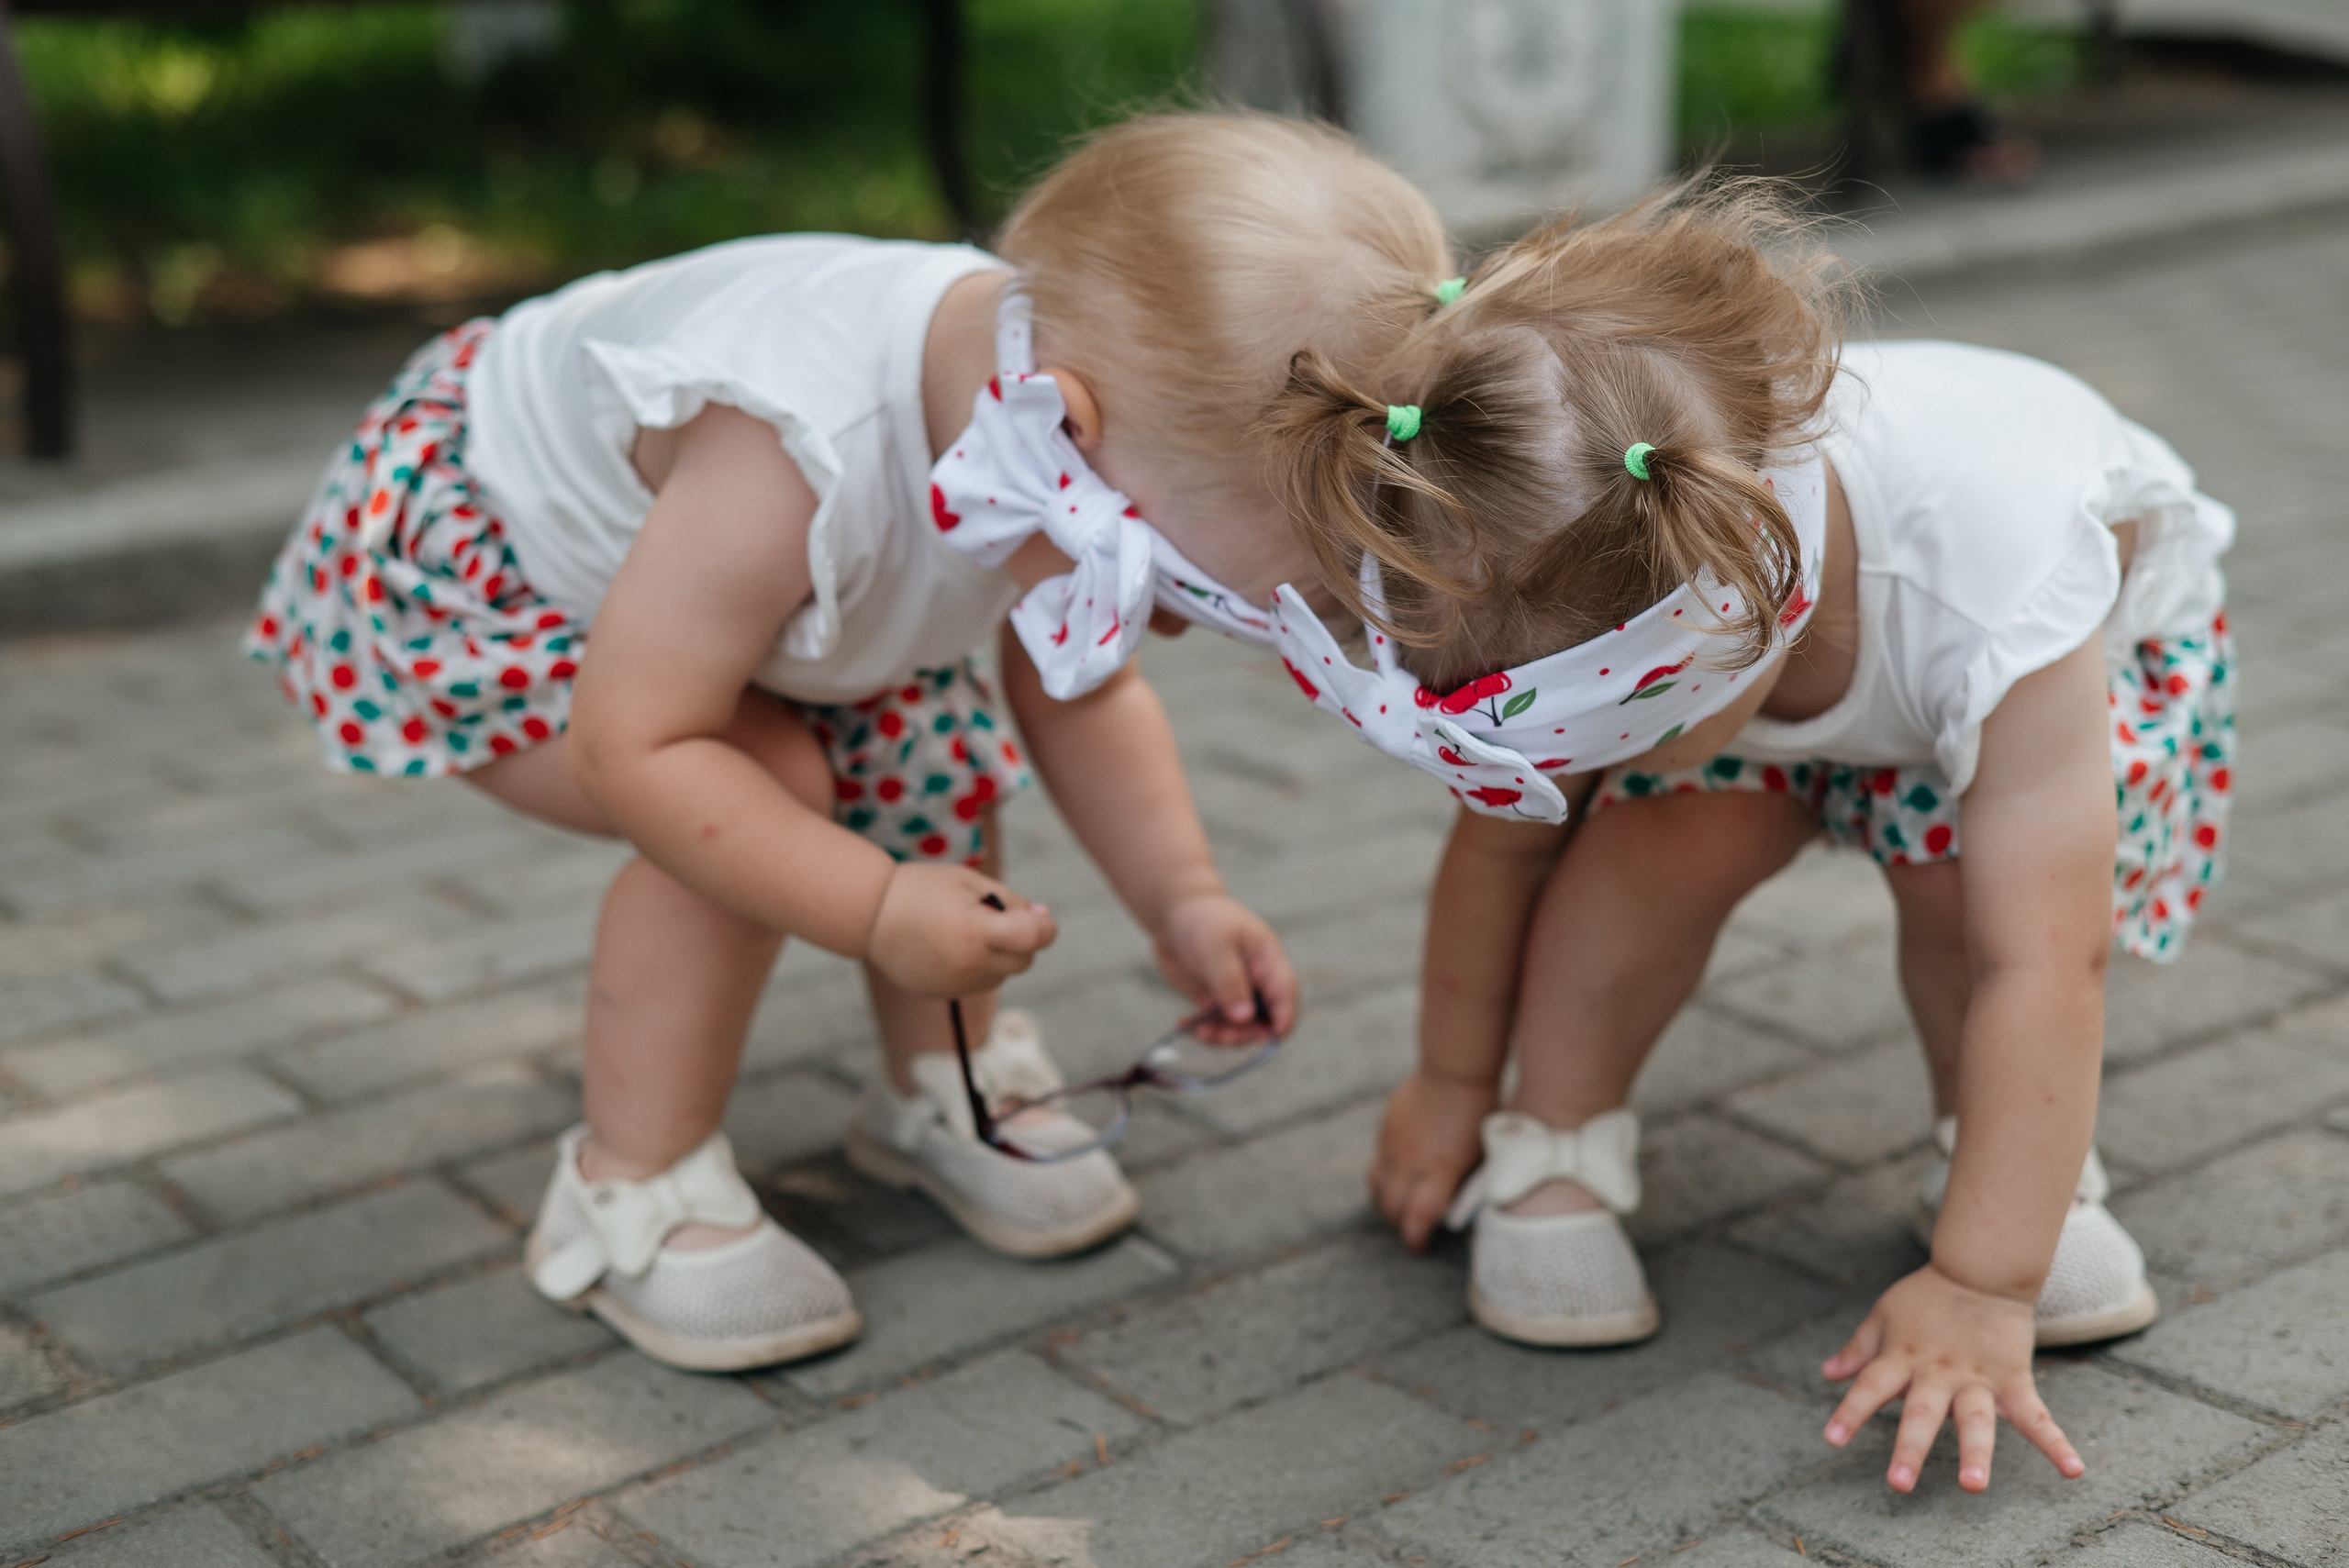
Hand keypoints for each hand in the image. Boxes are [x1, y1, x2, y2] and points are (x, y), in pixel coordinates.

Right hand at [866, 864, 1056, 996]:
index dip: (1046, 928)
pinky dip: (977, 968)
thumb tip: (1044, 920)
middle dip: (1022, 941)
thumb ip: (1011, 901)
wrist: (870, 914)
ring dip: (999, 956)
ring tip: (965, 931)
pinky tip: (950, 946)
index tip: (1041, 918)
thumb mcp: (970, 882)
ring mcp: (956, 984)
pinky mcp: (943, 994)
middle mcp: (969, 964)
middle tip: (996, 918)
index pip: (1034, 939)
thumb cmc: (923, 889)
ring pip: (1002, 976)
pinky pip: (978, 984)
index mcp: (977, 931)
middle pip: (1023, 961)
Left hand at [1151, 892, 1297, 1044]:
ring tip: (1197, 1030)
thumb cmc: (1202, 920)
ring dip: (1223, 1035)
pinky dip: (1205, 1030)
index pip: (1285, 996)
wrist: (1175, 912)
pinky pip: (1219, 1024)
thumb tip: (1245, 1018)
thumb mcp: (1216, 947)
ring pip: (1241, 1028)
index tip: (1269, 1040)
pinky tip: (1184, 1023)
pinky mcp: (1218, 999)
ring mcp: (1238, 991)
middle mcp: (1258, 980)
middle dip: (1244, 1033)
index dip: (1283, 1020)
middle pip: (1265, 1019)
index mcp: (1268, 961)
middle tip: (1214, 1033)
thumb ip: (1230, 982)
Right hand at [1372, 1070, 1497, 1251]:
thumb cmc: (1480, 1111)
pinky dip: (1386, 1176)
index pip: (1416, 1218)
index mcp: (1439, 1170)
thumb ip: (1466, 1184)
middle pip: (1392, 1207)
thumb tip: (1461, 1209)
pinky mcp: (1386, 1130)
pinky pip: (1378, 1162)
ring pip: (1377, 1186)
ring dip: (1387, 1203)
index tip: (1420, 1247)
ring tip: (1400, 1206)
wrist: (1457, 1069)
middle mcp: (1410, 1161)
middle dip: (1400, 1225)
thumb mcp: (1481, 1155)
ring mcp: (1393, 1144)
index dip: (1415, 1239)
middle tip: (1412, 1229)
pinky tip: (1400, 1174)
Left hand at [1822, 1262, 2083, 1492]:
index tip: (1832, 1439)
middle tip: (1899, 1484)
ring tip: (1973, 1486)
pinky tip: (2073, 1471)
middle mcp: (1938, 1373)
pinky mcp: (2014, 1381)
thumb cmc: (1929, 1295)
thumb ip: (1859, 1348)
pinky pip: (2037, 1417)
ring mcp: (1978, 1379)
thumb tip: (1827, 1374)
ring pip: (1976, 1420)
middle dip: (1910, 1448)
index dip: (1851, 1411)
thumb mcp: (1885, 1315)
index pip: (1871, 1386)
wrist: (1983, 1269)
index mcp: (1903, 1356)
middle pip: (1922, 1412)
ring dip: (1974, 1453)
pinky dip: (2056, 1444)